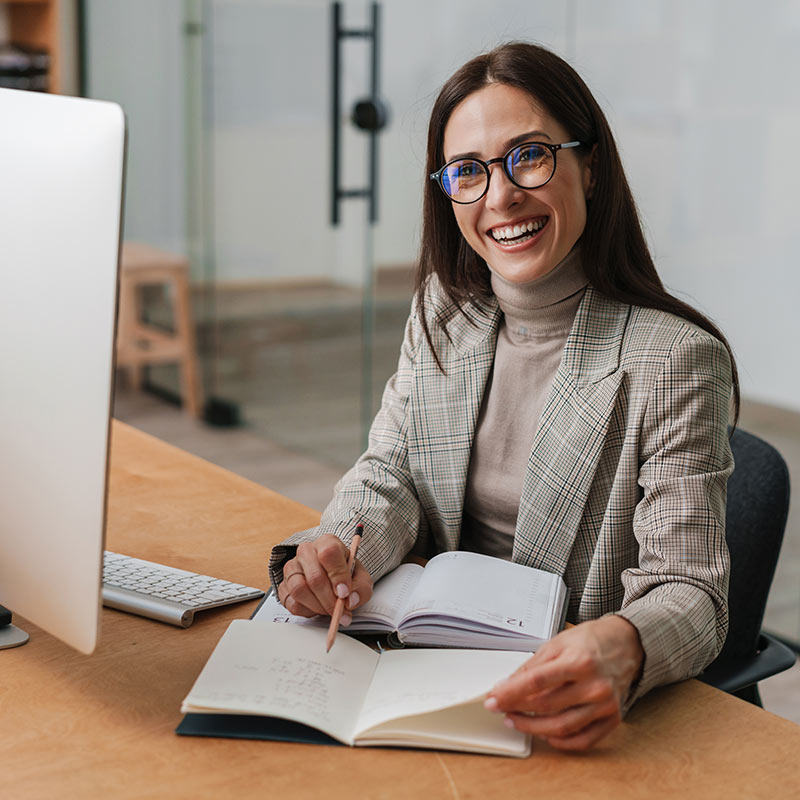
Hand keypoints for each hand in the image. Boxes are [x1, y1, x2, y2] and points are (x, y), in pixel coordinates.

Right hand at [277, 535, 372, 624]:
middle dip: (330, 600)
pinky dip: (307, 611)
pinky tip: (317, 607)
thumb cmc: (345, 574)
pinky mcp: (283, 585)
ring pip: (300, 590)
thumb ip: (361, 588)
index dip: (338, 576)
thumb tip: (350, 600)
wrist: (330, 576)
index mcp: (327, 543)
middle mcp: (306, 551)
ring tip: (330, 609)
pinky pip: (292, 603)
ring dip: (318, 606)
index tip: (345, 593)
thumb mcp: (361, 578)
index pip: (329, 553)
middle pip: (315, 577)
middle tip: (341, 610)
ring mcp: (292, 567)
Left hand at [485, 615, 643, 750]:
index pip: (536, 682)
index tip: (493, 699)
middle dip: (516, 709)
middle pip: (546, 706)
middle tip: (500, 708)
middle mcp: (594, 686)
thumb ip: (532, 666)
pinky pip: (583, 740)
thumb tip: (508, 685)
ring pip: (562, 727)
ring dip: (533, 728)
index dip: (510, 693)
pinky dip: (560, 741)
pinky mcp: (612, 719)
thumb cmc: (590, 641)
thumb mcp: (557, 643)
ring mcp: (605, 705)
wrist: (625, 644)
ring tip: (516, 721)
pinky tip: (545, 734)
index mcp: (579, 662)